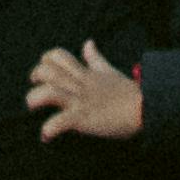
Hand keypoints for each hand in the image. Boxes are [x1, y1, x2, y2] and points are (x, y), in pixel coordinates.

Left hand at [22, 40, 142, 142]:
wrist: (146, 109)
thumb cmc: (129, 94)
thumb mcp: (109, 71)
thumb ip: (95, 59)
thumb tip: (88, 42)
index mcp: (85, 74)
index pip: (58, 56)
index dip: (45, 61)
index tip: (44, 73)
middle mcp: (80, 84)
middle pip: (48, 71)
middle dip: (35, 78)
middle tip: (36, 91)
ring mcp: (81, 101)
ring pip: (49, 92)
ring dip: (35, 99)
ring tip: (33, 109)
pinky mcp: (83, 118)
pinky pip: (60, 122)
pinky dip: (49, 130)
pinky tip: (46, 136)